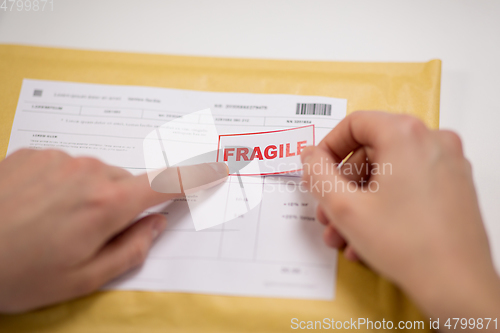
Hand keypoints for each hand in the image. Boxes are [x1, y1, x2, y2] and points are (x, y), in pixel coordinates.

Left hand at [0, 149, 227, 312]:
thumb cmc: (19, 275)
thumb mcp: (84, 278)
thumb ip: (132, 248)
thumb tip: (157, 222)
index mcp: (108, 204)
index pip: (167, 184)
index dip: (197, 176)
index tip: (220, 166)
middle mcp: (89, 171)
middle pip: (126, 183)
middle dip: (119, 204)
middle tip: (86, 234)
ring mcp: (60, 158)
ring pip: (94, 175)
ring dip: (87, 195)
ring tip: (52, 222)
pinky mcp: (34, 152)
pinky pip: (65, 166)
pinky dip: (61, 184)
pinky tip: (34, 206)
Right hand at [301, 111, 499, 322]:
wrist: (457, 286)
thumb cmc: (408, 246)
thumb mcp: (344, 207)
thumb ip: (317, 174)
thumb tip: (310, 156)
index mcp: (406, 135)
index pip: (355, 123)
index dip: (328, 148)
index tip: (317, 171)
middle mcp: (432, 141)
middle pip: (371, 150)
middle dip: (343, 185)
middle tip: (329, 211)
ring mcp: (448, 163)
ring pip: (388, 171)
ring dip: (360, 201)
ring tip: (344, 233)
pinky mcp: (455, 185)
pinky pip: (408, 184)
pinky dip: (385, 204)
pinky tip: (368, 236)